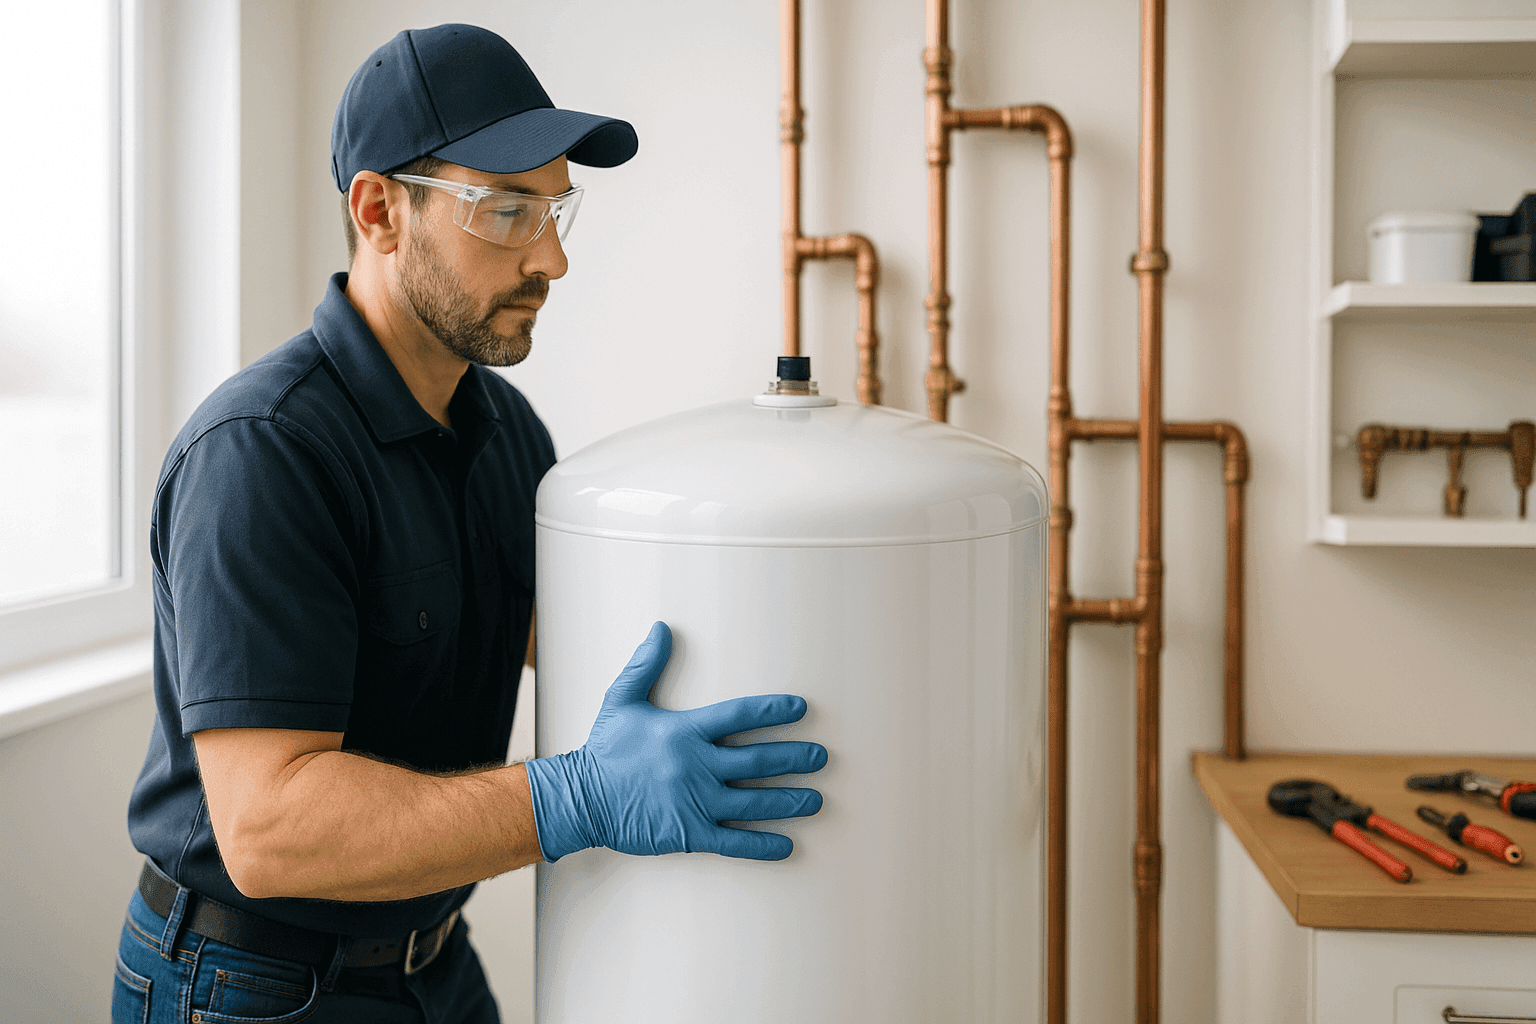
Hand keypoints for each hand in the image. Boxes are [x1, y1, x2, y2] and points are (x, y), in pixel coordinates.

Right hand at [524, 622, 826, 861]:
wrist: (581, 799)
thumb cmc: (604, 750)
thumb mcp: (622, 700)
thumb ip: (646, 665)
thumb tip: (661, 629)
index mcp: (685, 731)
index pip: (739, 715)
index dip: (773, 710)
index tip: (800, 709)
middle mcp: (696, 766)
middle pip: (758, 760)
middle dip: (794, 758)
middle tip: (821, 757)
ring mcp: (696, 802)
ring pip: (754, 801)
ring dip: (789, 801)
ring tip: (816, 799)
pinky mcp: (689, 833)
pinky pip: (734, 841)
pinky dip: (762, 845)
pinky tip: (788, 846)